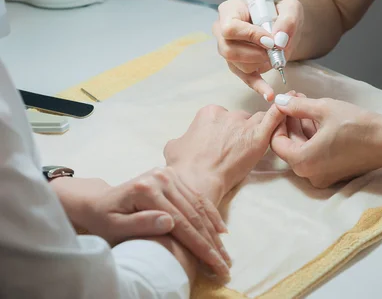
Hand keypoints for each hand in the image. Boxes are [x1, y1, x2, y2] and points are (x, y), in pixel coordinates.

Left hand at [51, 171, 230, 277]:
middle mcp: (161, 178)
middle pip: (193, 214)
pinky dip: (210, 215)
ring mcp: (169, 175)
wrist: (98, 200)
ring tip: (225, 253)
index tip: (215, 264)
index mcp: (146, 189)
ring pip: (199, 206)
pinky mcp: (173, 176)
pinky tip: (221, 231)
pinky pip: (197, 197)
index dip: (200, 246)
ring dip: (214, 231)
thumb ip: (140, 224)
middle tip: (225, 264)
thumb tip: (169, 222)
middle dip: (211, 242)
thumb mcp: (114, 227)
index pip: (180, 222)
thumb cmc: (103, 219)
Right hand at [164, 103, 284, 203]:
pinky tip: (289, 108)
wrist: (197, 180)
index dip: (223, 130)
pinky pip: (273, 119)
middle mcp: (227, 115)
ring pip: (257, 120)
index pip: (222, 117)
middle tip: (237, 149)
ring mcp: (243, 125)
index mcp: (208, 114)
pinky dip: (280, 113)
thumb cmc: (184, 167)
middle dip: (240, 131)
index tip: (221, 143)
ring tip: (257, 141)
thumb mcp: (173, 148)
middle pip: (240, 119)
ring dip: (258, 128)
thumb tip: (183, 142)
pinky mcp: (258, 137)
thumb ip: (182, 139)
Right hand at [212, 0, 303, 100]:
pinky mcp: (238, 65)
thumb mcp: (291, 8)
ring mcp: (227, 49)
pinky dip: (258, 86)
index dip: (250, 36)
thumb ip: (288, 19)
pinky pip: (245, 78)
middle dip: (255, 55)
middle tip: (274, 52)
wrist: (283, 26)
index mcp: (230, 11)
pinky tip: (269, 94)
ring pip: (236, 65)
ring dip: (259, 64)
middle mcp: (221, 30)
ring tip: (275, 57)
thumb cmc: (281, 13)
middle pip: (228, 50)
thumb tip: (279, 40)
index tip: (271, 41)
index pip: (230, 28)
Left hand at [270, 94, 381, 187]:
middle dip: (290, 122)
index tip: (283, 105)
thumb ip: (296, 106)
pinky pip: (315, 155)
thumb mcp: (323, 109)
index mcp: (302, 162)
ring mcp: (322, 177)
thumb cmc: (357, 125)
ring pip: (302, 150)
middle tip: (294, 100)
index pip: (276, 142)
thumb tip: (279, 101)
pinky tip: (317, 118)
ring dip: (301, 128)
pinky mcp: (333, 174)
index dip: (277, 121)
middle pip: (289, 146)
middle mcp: (309, 175)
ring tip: (305, 104)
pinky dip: (313, 138)